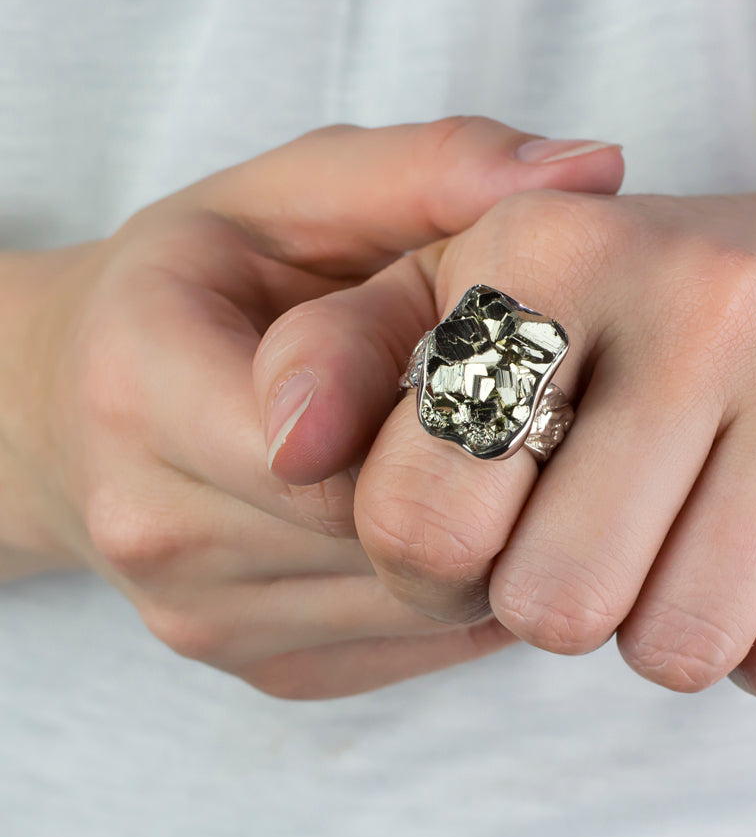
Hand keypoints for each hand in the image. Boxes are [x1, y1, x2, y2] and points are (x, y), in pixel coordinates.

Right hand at [0, 118, 623, 697]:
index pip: (346, 448)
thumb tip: (600, 167)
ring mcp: (204, 620)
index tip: (504, 356)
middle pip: (393, 540)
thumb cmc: (203, 279)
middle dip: (484, 471)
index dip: (462, 407)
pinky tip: (462, 509)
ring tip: (493, 449)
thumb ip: (438, 167)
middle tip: (525, 400)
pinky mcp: (260, 669)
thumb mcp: (300, 189)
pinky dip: (465, 583)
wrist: (74, 402)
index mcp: (146, 386)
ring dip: (488, 532)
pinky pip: (415, 646)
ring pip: (420, 606)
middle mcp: (156, 527)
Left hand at [259, 185, 755, 709]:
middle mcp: (709, 290)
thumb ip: (339, 356)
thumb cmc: (612, 316)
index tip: (476, 498)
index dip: (426, 548)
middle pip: (554, 605)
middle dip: (547, 590)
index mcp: (552, 242)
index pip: (417, 520)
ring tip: (674, 522)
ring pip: (680, 649)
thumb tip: (284, 441)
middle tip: (588, 513)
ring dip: (651, 620)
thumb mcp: (453, 299)